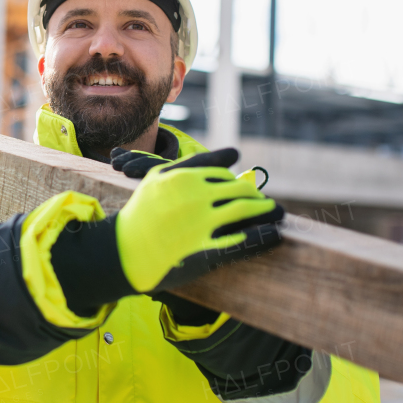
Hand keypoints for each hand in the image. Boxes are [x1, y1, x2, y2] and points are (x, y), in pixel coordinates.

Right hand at [115, 148, 283, 291]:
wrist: (126, 249)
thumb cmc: (142, 211)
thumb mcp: (161, 178)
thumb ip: (195, 163)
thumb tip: (234, 153)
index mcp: (186, 177)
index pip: (223, 175)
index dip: (237, 183)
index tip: (244, 189)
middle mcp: (196, 197)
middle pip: (238, 191)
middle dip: (256, 196)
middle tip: (267, 202)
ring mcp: (202, 223)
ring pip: (244, 211)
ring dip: (266, 211)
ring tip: (276, 213)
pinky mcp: (206, 249)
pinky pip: (242, 241)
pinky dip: (264, 237)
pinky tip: (276, 234)